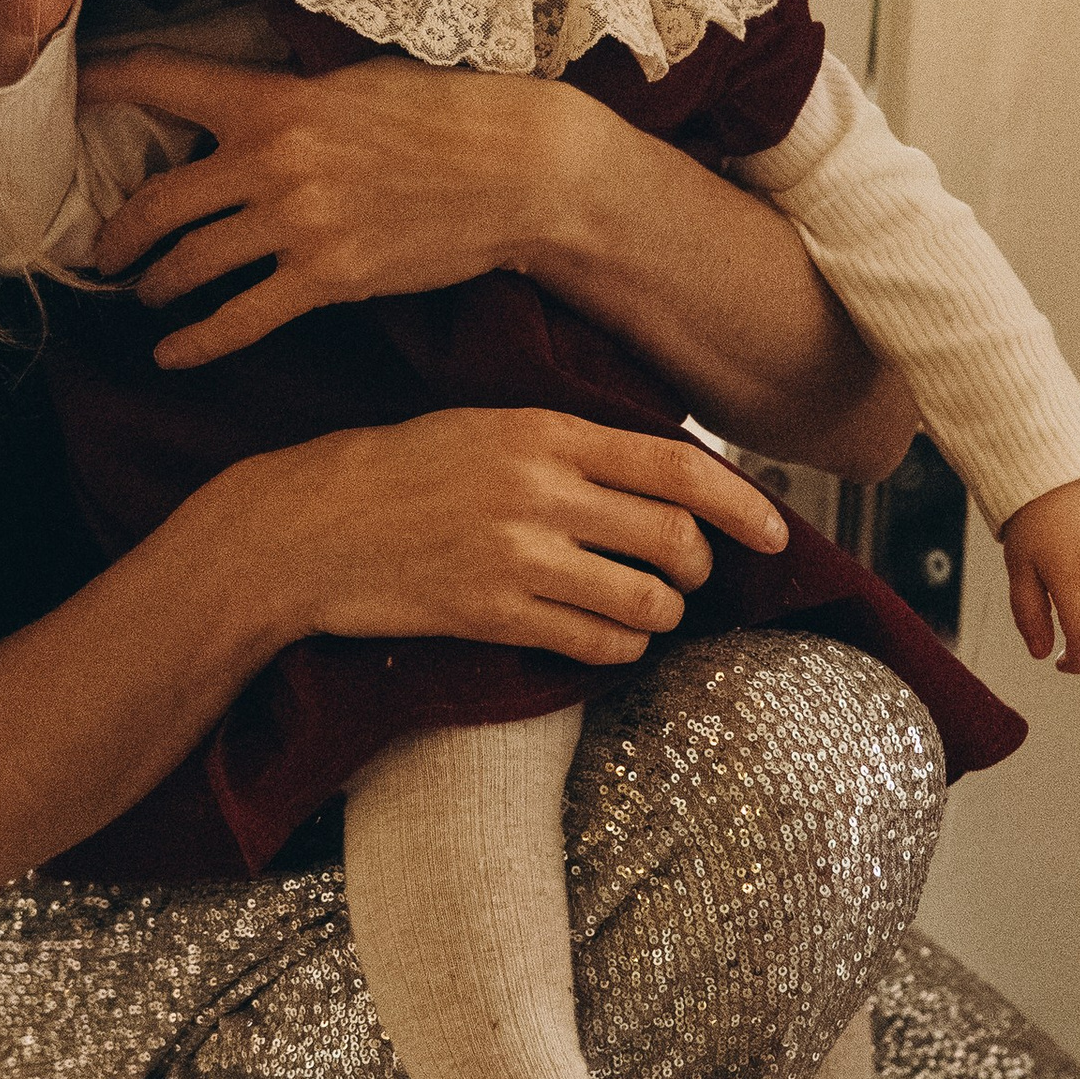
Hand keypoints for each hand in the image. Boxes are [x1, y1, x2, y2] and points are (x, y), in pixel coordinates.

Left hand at [83, 46, 572, 362]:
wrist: (521, 167)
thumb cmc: (448, 113)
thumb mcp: (357, 77)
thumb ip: (289, 87)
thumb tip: (239, 95)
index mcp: (274, 97)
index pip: (163, 79)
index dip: (104, 82)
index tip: (72, 90)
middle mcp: (272, 159)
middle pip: (157, 200)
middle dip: (117, 233)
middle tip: (100, 250)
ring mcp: (299, 222)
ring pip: (189, 263)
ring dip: (154, 284)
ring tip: (142, 293)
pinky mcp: (329, 277)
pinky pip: (240, 318)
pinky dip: (195, 341)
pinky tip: (171, 353)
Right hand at [222, 405, 795, 668]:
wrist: (303, 526)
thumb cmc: (396, 472)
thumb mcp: (485, 428)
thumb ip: (568, 447)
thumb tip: (661, 476)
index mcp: (544, 431)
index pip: (678, 467)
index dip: (744, 502)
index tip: (776, 531)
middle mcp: (539, 491)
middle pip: (675, 539)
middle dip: (698, 567)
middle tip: (686, 576)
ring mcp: (516, 556)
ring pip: (646, 603)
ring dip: (661, 616)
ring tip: (642, 611)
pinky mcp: (491, 615)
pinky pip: (595, 646)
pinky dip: (617, 650)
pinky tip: (600, 639)